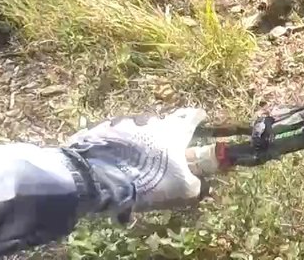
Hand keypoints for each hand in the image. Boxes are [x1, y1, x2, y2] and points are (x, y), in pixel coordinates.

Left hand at [66, 107, 206, 212]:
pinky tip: (112, 159)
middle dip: (166, 129)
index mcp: (174, 132)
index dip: (198, 116)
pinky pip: (112, 136)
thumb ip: (192, 184)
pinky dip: (115, 145)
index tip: (201, 114)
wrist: (107, 177)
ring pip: (137, 128)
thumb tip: (195, 184)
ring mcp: (125, 125)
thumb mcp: (182, 188)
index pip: (191, 118)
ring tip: (135, 155)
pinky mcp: (102, 132)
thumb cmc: (153, 179)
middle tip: (167, 139)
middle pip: (163, 121)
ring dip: (139, 138)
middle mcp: (152, 123)